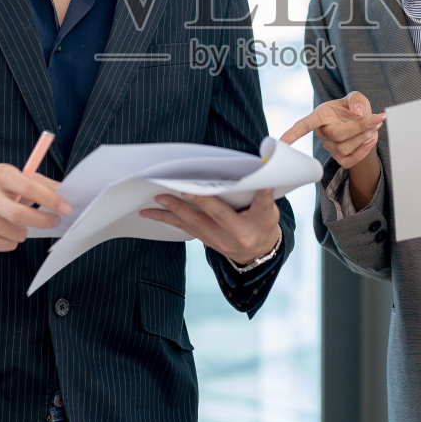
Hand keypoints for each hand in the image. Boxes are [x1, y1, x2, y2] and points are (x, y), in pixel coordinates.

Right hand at [0, 164, 71, 254]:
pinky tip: (3, 231)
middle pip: (19, 215)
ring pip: (16, 233)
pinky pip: (7, 245)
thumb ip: (39, 184)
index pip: (29, 188)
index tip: (67, 208)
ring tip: (17, 223)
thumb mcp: (13, 178)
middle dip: (43, 220)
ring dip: (25, 231)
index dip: (51, 199)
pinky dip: (13, 241)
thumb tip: (65, 193)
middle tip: (55, 222)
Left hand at [140, 188, 280, 266]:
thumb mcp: (270, 210)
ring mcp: (219, 240)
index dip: (259, 194)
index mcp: (259, 223)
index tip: (258, 182)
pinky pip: (184, 228)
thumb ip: (264, 194)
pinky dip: (167, 219)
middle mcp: (237, 234)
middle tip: (183, 188)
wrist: (257, 252)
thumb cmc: (263, 223)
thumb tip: (261, 169)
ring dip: (174, 210)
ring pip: (194, 223)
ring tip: (158, 198)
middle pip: (217, 215)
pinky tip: (150, 212)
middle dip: (200, 201)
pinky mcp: (206, 240)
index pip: (260, 206)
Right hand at [280, 91, 384, 168]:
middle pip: (337, 135)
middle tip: (375, 118)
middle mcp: (322, 132)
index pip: (303, 125)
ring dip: (365, 137)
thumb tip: (356, 111)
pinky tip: (372, 140)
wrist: (364, 123)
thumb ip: (356, 99)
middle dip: (360, 127)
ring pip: (346, 147)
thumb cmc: (355, 108)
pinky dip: (364, 151)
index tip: (280, 142)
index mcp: (321, 115)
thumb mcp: (356, 97)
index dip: (292, 133)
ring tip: (375, 126)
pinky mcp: (340, 158)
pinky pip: (350, 160)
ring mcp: (330, 147)